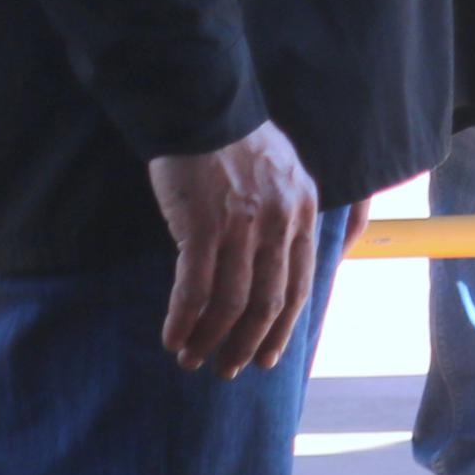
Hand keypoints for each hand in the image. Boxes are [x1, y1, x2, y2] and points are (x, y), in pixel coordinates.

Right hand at [147, 122, 319, 379]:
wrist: (201, 105)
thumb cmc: (236, 139)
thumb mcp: (286, 172)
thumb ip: (289, 214)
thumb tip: (287, 254)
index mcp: (302, 212)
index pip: (300, 285)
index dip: (282, 327)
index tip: (269, 356)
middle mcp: (279, 223)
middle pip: (268, 302)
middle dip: (249, 344)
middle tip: (230, 369)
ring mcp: (242, 226)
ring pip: (231, 303)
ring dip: (211, 339)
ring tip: (192, 359)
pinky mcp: (201, 227)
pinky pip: (194, 289)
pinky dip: (183, 320)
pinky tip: (172, 337)